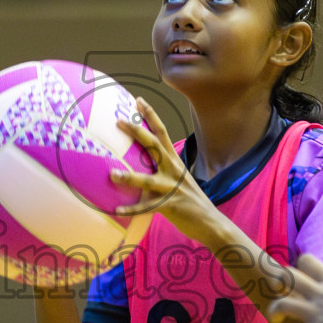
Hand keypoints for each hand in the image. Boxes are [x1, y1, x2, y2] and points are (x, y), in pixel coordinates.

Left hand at [111, 97, 221, 245]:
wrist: (211, 222)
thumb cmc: (190, 200)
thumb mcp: (179, 178)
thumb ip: (164, 168)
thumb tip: (144, 161)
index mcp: (175, 161)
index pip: (162, 132)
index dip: (151, 115)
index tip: (138, 100)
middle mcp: (173, 170)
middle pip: (154, 146)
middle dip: (137, 132)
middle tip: (119, 120)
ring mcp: (172, 188)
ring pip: (148, 180)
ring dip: (129, 177)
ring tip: (111, 174)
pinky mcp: (170, 206)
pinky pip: (148, 208)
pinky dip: (133, 209)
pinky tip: (118, 210)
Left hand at [267, 253, 322, 322]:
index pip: (306, 261)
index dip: (297, 268)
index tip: (298, 279)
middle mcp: (321, 293)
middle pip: (286, 277)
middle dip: (278, 284)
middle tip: (280, 295)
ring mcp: (317, 313)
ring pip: (281, 305)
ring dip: (274, 312)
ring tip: (276, 321)